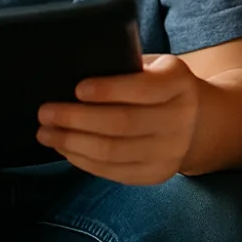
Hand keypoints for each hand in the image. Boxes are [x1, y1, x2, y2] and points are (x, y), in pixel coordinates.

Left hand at [37, 53, 200, 184]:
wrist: (196, 120)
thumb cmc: (159, 86)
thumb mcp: (154, 67)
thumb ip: (127, 68)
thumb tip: (74, 72)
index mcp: (179, 83)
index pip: (142, 88)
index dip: (108, 90)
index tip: (77, 88)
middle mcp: (180, 119)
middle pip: (122, 123)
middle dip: (77, 118)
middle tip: (45, 112)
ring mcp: (170, 151)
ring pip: (113, 151)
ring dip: (72, 143)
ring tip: (46, 132)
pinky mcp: (156, 174)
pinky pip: (113, 171)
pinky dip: (82, 160)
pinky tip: (65, 148)